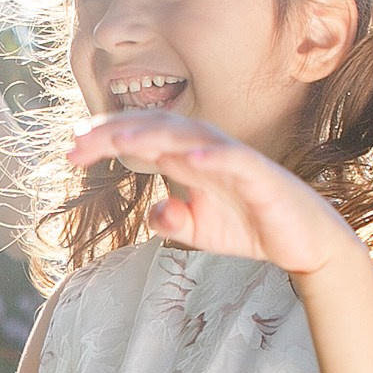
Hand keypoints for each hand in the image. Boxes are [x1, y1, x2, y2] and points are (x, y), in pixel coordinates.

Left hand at [69, 114, 363, 278]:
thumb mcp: (199, 231)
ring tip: (119, 140)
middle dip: (115, 133)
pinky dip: (212, 157)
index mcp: (188, 158)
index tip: (70, 149)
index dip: (105, 139)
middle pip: (156, 129)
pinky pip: (235, 161)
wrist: (303, 243)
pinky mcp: (261, 177)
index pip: (140, 138)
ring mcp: (234, 160)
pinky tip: (187, 159)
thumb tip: (154, 213)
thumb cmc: (251, 226)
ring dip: (153, 136)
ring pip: (190, 138)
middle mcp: (207, 151)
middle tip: (75, 142)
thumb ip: (171, 221)